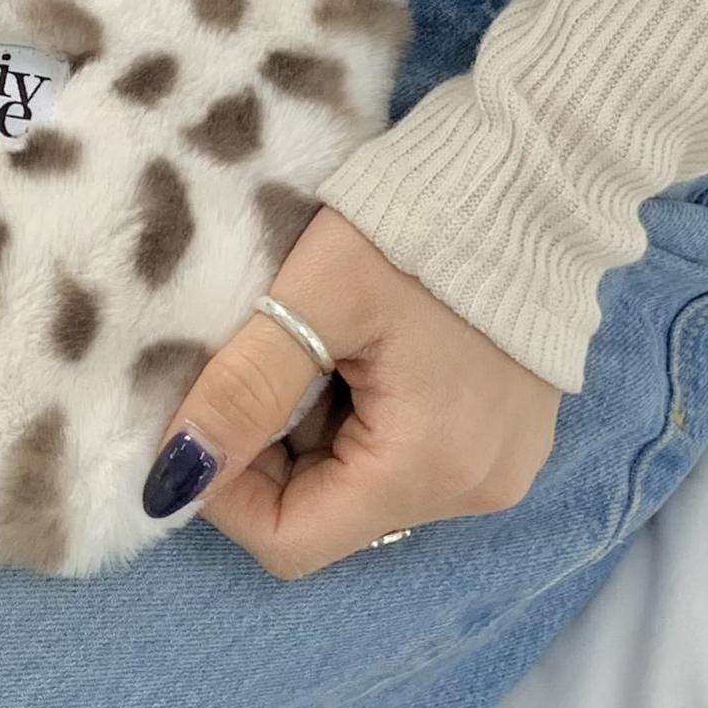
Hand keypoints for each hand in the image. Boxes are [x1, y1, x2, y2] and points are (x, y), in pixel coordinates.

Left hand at [145, 206, 561, 577]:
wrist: (535, 167)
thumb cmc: (423, 224)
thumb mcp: (316, 295)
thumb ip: (245, 389)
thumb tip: (171, 479)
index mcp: (429, 471)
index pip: (289, 540)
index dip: (223, 487)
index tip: (204, 406)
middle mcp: (471, 492)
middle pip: (323, 511)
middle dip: (268, 448)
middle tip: (260, 354)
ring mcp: (495, 463)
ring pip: (356, 480)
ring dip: (311, 425)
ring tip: (317, 337)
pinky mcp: (503, 431)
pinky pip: (400, 450)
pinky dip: (358, 411)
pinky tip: (362, 343)